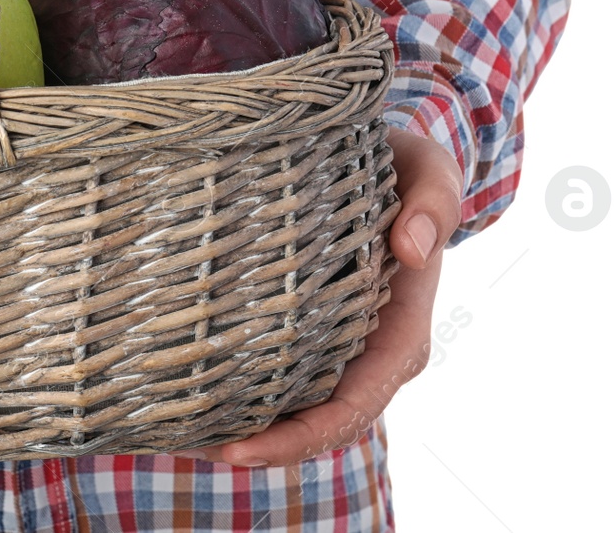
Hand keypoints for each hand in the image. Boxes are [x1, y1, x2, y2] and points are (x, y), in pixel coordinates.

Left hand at [179, 128, 461, 466]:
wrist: (390, 161)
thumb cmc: (408, 169)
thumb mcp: (429, 169)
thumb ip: (434, 200)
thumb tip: (412, 248)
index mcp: (402, 334)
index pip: (353, 406)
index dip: (299, 436)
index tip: (242, 449)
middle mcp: (371, 355)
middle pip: (318, 424)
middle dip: (263, 448)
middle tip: (193, 451)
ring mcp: (340, 347)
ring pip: (296, 410)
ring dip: (246, 431)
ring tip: (179, 438)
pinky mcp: (311, 329)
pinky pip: (280, 376)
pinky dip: (243, 395)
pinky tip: (192, 400)